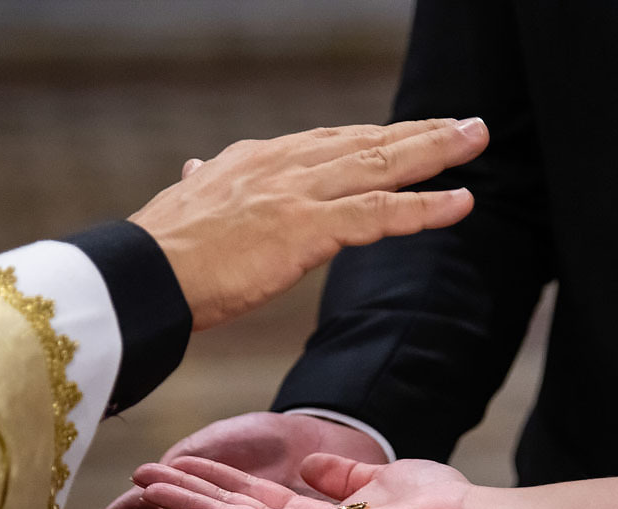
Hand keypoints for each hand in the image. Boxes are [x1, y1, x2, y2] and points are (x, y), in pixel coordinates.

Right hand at [128, 117, 488, 329]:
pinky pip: (379, 214)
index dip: (374, 137)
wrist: (141, 275)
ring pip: (381, 164)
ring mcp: (298, 193)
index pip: (329, 142)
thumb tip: (198, 170)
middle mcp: (283, 165)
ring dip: (435, 150)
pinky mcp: (307, 227)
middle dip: (420, 131)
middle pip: (366, 140)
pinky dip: (424, 208)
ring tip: (476, 139)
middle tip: (465, 124)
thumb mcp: (186, 206)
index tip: (407, 133)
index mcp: (256, 162)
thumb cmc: (159, 253)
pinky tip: (461, 202)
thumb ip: (204, 186)